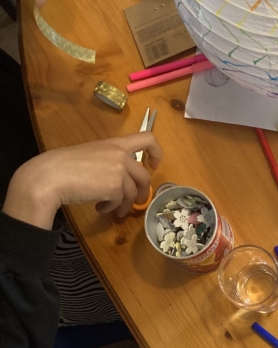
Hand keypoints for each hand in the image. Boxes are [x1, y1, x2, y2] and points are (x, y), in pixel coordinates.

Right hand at [2, 133, 162, 228]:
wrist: (51, 176)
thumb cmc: (66, 165)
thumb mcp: (92, 155)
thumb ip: (110, 162)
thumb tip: (122, 181)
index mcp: (115, 143)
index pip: (147, 138)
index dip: (156, 152)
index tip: (153, 165)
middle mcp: (120, 155)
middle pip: (144, 176)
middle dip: (141, 191)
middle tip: (134, 201)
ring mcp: (119, 171)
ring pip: (133, 193)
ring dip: (124, 204)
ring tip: (112, 209)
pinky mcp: (115, 187)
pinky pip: (120, 202)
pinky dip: (111, 208)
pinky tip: (100, 208)